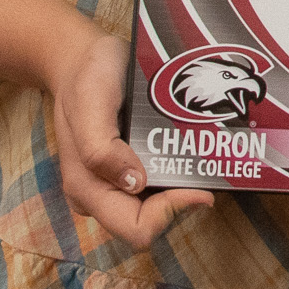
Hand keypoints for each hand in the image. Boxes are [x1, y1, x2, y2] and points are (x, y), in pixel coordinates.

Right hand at [51, 26, 212, 248]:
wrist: (78, 60)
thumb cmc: (84, 77)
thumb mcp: (89, 101)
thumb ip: (100, 147)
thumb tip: (135, 183)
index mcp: (86, 187)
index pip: (135, 227)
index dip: (170, 213)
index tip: (201, 188)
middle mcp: (101, 193)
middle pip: (151, 222)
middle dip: (182, 200)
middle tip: (210, 165)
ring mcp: (114, 184)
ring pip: (158, 206)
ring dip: (184, 186)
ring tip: (207, 155)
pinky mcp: (128, 170)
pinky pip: (158, 184)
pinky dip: (178, 172)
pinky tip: (194, 149)